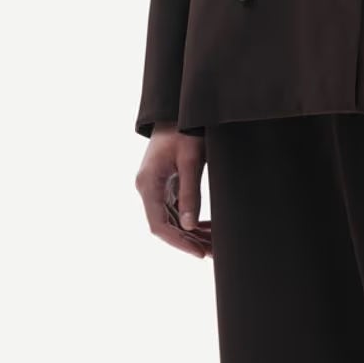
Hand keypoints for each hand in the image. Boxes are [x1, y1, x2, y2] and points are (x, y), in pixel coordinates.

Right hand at [136, 125, 211, 257]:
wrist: (177, 110)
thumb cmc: (184, 130)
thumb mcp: (190, 161)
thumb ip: (190, 193)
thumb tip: (189, 227)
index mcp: (148, 184)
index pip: (160, 225)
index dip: (179, 242)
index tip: (199, 253)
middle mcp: (147, 188)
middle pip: (166, 226)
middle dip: (190, 241)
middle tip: (215, 252)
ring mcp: (155, 187)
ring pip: (172, 220)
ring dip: (192, 233)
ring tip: (216, 244)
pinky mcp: (164, 185)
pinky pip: (176, 209)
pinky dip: (191, 220)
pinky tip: (208, 229)